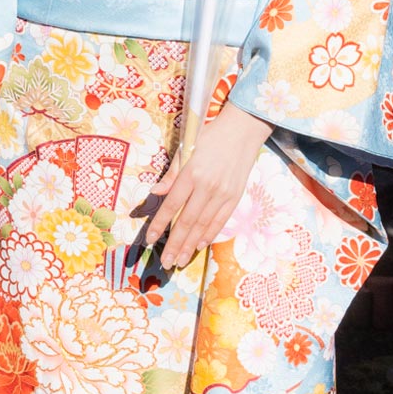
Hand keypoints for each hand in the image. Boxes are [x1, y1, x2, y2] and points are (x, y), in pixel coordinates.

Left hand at [143, 104, 273, 270]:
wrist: (242, 131)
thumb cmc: (209, 137)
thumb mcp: (186, 149)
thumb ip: (171, 175)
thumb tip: (155, 193)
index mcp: (192, 174)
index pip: (172, 205)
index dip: (160, 224)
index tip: (150, 240)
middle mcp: (208, 187)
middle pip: (188, 221)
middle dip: (175, 244)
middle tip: (166, 262)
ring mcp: (223, 194)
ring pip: (204, 225)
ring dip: (191, 245)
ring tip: (180, 260)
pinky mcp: (235, 197)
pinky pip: (220, 221)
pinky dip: (209, 235)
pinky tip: (199, 246)